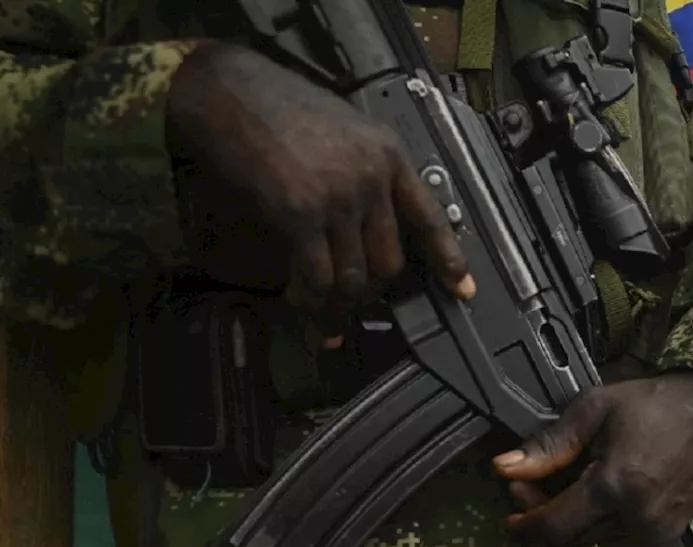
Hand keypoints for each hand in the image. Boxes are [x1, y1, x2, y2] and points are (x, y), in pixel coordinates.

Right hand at [168, 44, 474, 334]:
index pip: (430, 217)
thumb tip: (367, 226)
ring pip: (355, 277)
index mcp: (388, 154)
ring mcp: (338, 197)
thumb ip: (365, 174)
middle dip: (372, 291)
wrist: (229, 91)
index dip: (449, 259)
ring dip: (339, 303)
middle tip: (354, 301)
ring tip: (323, 309)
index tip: (463, 289)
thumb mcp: (345, 131)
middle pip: (390, 261)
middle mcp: (371, 178)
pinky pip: (317, 276)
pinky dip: (310, 298)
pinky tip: (301, 299)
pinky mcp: (300, 214)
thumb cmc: (279, 106)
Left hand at [493, 372, 692, 546]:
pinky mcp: (670, 538)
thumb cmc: (651, 404)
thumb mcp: (593, 409)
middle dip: (543, 522)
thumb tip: (503, 467)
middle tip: (532, 493)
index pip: (554, 526)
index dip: (525, 525)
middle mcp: (636, 516)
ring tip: (564, 510)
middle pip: (570, 542)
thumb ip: (549, 444)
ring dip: (570, 542)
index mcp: (615, 483)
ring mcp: (656, 532)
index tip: (512, 517)